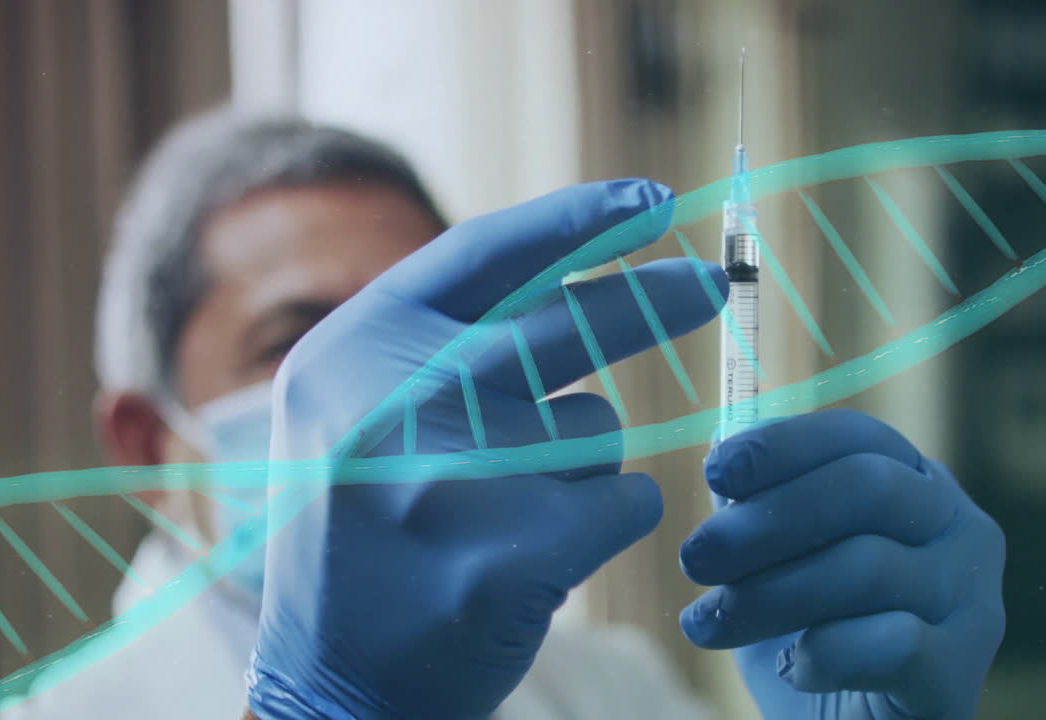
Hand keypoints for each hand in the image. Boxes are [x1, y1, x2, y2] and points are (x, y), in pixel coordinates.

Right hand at [244, 180, 727, 718]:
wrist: (332, 686)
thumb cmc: (363, 535)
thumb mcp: (357, 410)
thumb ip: (440, 339)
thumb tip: (583, 267)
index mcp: (353, 350)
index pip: (484, 253)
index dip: (578, 218)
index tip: (654, 200)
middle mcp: (394, 400)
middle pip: (565, 321)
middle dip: (654, 298)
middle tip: (713, 285)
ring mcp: (453, 479)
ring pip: (598, 426)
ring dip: (583, 463)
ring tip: (506, 514)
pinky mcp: (514, 556)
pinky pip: (624, 498)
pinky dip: (605, 521)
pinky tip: (535, 561)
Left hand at [679, 410, 1004, 719]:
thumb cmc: (811, 643)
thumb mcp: (777, 565)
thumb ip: (761, 503)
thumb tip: (723, 436)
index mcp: (919, 488)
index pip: (859, 438)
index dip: (783, 446)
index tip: (714, 472)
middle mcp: (962, 532)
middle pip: (867, 488)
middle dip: (766, 521)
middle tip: (694, 558)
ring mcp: (974, 604)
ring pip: (867, 566)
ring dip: (767, 594)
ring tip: (706, 623)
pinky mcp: (960, 677)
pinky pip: (888, 644)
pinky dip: (824, 654)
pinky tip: (795, 668)